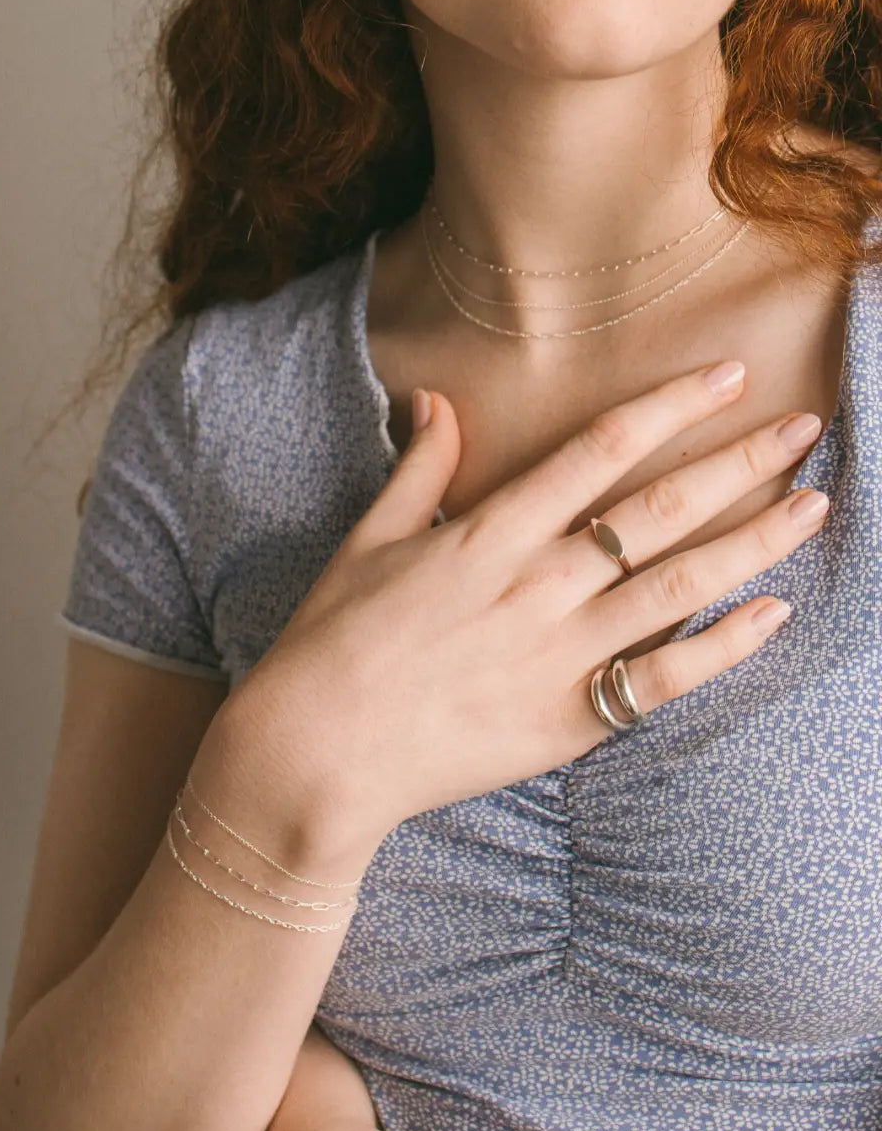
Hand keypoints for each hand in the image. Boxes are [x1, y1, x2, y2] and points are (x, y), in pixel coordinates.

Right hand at [226, 360, 827, 854]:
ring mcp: (561, 653)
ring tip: (813, 509)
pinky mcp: (570, 717)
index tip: (727, 376)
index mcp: (491, 533)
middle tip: (804, 427)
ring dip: (755, 543)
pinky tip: (772, 616)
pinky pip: (665, 678)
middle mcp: (540, 584)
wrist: (317, 754)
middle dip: (741, 462)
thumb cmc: (331, 643)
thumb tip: (437, 397)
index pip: (601, 449)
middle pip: (663, 510)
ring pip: (682, 586)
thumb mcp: (368, 540)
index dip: (671, 406)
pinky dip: (724, 649)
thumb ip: (419, 466)